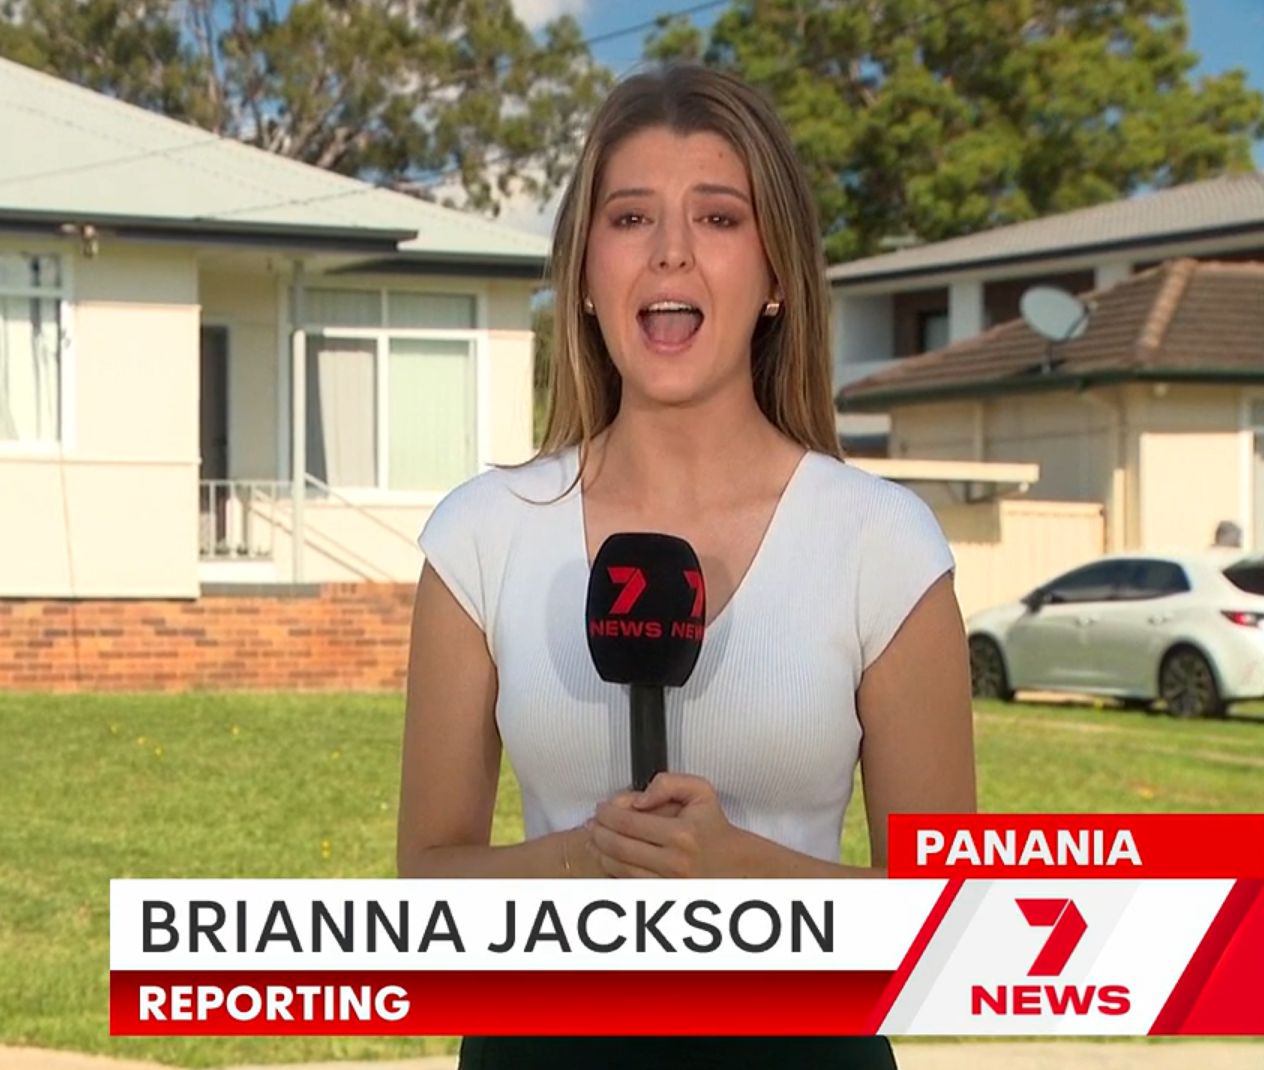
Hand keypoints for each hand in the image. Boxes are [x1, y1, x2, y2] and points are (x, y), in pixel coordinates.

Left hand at [588, 773, 744, 877]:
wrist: (731, 862)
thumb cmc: (712, 826)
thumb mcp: (699, 791)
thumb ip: (668, 783)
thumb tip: (638, 800)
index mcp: (681, 834)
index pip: (628, 821)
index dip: (607, 812)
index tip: (601, 808)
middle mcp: (673, 862)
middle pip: (618, 845)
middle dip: (598, 832)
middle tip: (592, 822)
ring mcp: (667, 883)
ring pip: (618, 867)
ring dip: (599, 851)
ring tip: (594, 838)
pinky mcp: (663, 895)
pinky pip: (626, 882)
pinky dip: (611, 869)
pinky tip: (605, 856)